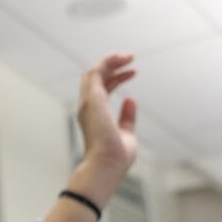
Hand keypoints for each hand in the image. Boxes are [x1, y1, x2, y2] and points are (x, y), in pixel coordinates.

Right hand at [77, 53, 137, 173]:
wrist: (107, 166)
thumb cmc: (115, 158)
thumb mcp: (126, 134)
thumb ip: (126, 118)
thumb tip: (130, 100)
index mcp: (94, 116)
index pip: (102, 90)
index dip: (116, 78)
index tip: (133, 72)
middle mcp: (87, 108)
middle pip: (95, 78)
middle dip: (111, 66)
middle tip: (130, 58)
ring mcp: (88, 103)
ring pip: (93, 72)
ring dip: (110, 61)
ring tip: (128, 56)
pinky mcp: (92, 99)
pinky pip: (95, 72)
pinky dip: (107, 62)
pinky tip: (120, 58)